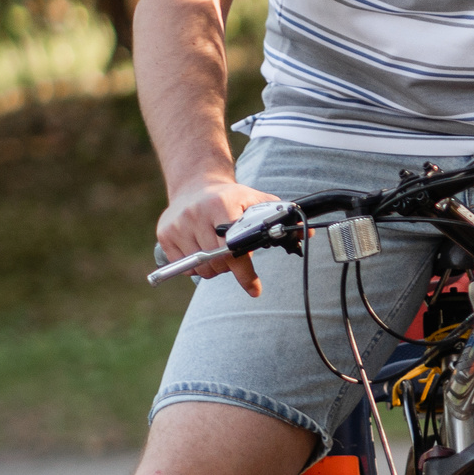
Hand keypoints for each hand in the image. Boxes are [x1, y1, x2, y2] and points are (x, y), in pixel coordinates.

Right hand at [157, 177, 276, 296]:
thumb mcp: (255, 199)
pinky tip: (202, 250)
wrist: (195, 185)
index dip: (245, 271)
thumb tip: (309, 231)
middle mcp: (195, 214)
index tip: (255, 289)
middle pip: (217, 262)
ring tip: (219, 251)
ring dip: (215, 268)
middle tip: (236, 256)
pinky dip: (197, 267)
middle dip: (231, 267)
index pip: (233, 247)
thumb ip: (278, 216)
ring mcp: (177, 225)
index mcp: (220, 204)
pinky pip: (184, 267)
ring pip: (201, 268)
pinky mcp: (164, 235)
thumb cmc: (231, 197)